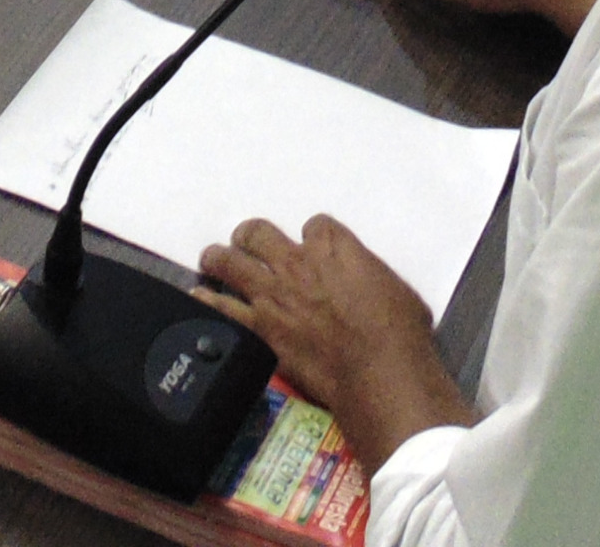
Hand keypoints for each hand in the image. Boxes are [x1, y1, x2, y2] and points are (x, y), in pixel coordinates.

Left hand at [194, 216, 472, 469]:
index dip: (312, 237)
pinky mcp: (261, 328)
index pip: (314, 225)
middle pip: (259, 233)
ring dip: (220, 258)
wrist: (379, 373)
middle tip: (249, 245)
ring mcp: (275, 294)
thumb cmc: (400, 333)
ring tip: (213, 260)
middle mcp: (298, 262)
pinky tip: (199, 299)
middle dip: (252, 237)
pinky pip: (223, 309)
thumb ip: (369, 277)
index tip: (312, 249)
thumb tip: (364, 286)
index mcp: (336, 247)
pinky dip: (208, 302)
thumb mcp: (396, 289)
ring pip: (231, 261)